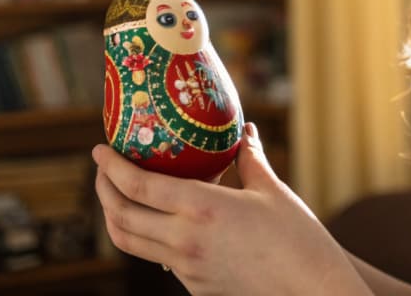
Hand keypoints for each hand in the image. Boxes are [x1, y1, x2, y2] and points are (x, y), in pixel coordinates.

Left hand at [93, 123, 369, 295]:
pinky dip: (149, 237)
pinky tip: (162, 222)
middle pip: (121, 217)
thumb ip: (251, 158)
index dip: (111, 167)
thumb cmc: (298, 238)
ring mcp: (187, 268)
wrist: (311, 291)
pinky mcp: (195, 286)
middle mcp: (185, 240)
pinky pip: (161, 259)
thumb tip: (246, 131)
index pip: (138, 187)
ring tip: (120, 196)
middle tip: (103, 169)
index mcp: (202, 209)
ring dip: (117, 217)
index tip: (99, 149)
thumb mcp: (272, 191)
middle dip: (104, 191)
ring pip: (132, 243)